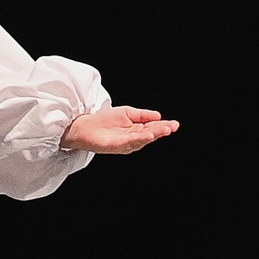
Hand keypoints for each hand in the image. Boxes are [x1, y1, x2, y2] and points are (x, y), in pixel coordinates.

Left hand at [63, 106, 179, 154]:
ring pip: (142, 139)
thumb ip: (142, 114)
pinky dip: (139, 139)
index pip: (153, 128)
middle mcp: (133, 138)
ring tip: (163, 130)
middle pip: (150, 134)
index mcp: (137, 130)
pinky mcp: (116, 146)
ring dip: (154, 135)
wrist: (84, 126)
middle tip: (172, 127)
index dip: (164, 126)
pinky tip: (147, 135)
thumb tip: (158, 115)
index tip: (175, 124)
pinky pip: (130, 142)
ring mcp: (126, 143)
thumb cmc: (104, 120)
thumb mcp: (126, 112)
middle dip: (162, 131)